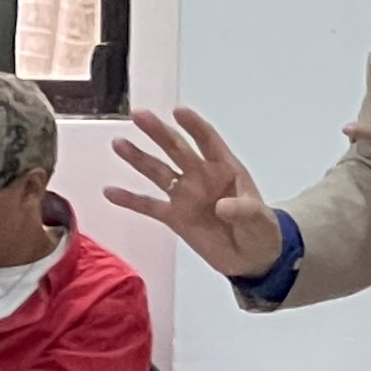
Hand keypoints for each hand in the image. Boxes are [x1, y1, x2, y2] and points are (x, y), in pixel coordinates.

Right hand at [106, 106, 283, 277]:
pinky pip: (149, 206)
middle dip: (159, 133)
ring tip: (119, 143)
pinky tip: (110, 192)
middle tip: (139, 115)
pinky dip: (130, 199)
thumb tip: (222, 206)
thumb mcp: (259, 220)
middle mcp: (201, 176)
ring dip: (138, 158)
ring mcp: (185, 195)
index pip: (208, 142)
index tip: (178, 112)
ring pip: (158, 172)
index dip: (194, 126)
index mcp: (225, 169)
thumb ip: (244, 210)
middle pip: (176, 150)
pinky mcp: (174, 217)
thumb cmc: (261, 231)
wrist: (252, 258)